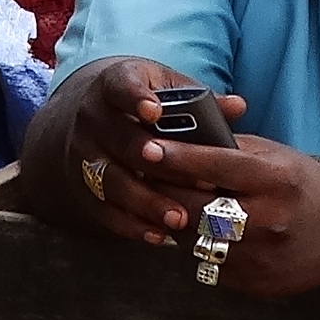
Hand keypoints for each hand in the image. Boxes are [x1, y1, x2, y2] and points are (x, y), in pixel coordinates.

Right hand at [21, 58, 247, 238]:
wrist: (94, 120)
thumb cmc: (142, 103)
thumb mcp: (165, 90)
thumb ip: (199, 101)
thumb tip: (238, 107)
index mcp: (113, 84)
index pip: (120, 87)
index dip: (135, 98)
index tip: (154, 111)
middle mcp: (92, 119)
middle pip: (120, 141)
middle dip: (154, 161)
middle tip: (189, 178)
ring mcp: (82, 155)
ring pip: (110, 181)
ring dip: (145, 201)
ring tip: (178, 217)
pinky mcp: (81, 186)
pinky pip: (103, 210)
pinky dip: (130, 225)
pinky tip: (157, 235)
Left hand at [129, 131, 319, 296]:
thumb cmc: (304, 186)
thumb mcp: (278, 157)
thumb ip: (231, 149)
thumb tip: (179, 138)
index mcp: (277, 180)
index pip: (218, 166)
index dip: (178, 158)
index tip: (147, 148)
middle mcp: (269, 220)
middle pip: (197, 208)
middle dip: (164, 192)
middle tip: (142, 178)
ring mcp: (261, 257)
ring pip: (194, 241)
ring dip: (175, 223)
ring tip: (166, 205)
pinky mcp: (255, 284)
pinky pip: (207, 265)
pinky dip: (196, 248)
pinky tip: (197, 233)